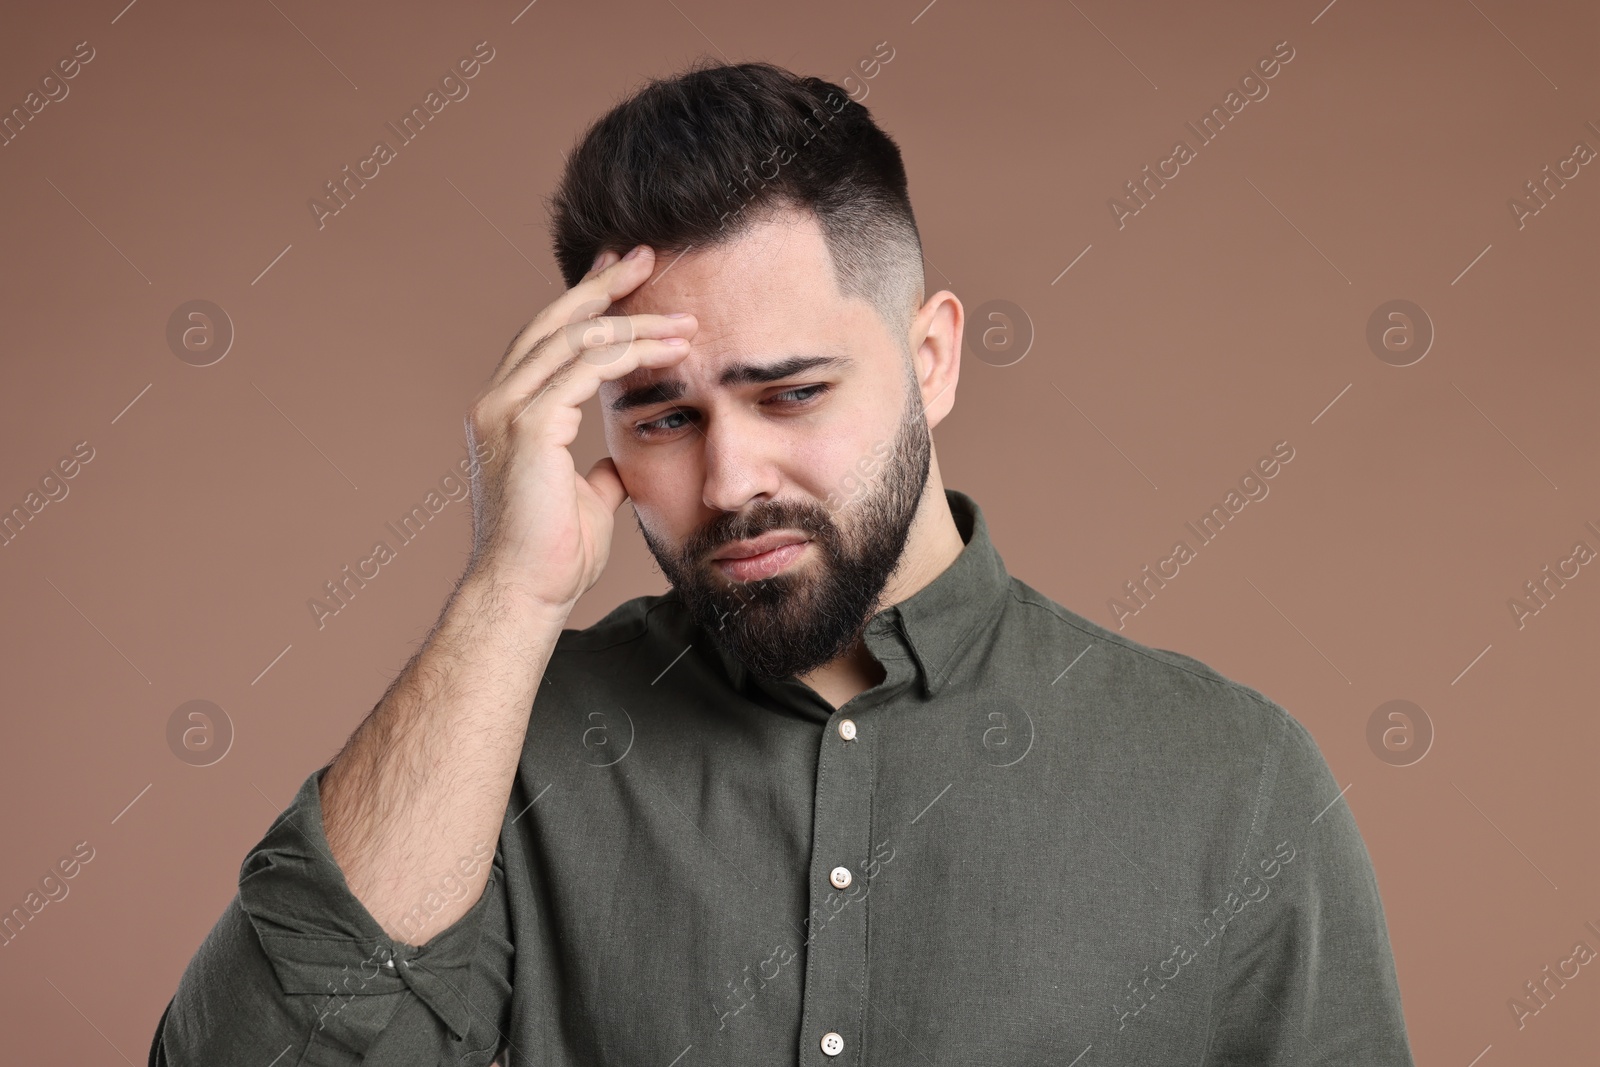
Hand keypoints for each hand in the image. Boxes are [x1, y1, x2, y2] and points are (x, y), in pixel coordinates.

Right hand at [461, 245, 695, 615]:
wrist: (525, 596)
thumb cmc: (553, 559)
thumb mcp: (584, 501)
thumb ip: (596, 471)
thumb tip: (615, 461)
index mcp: (507, 412)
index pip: (547, 339)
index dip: (586, 303)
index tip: (625, 275)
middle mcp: (497, 401)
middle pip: (554, 322)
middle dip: (603, 284)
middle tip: (647, 256)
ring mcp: (506, 411)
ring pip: (574, 339)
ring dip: (634, 323)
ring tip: (684, 318)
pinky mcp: (528, 427)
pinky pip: (583, 370)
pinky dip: (628, 354)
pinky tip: (668, 350)